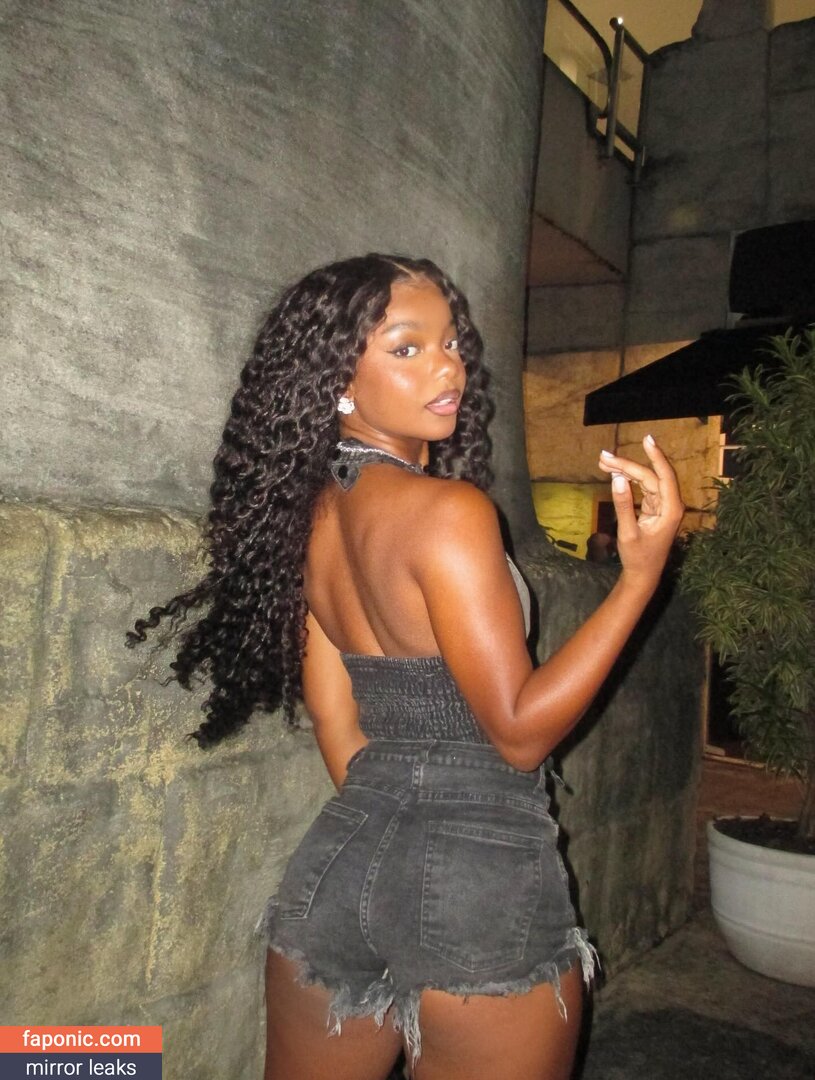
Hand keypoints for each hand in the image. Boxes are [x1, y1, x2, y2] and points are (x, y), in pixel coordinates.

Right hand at [597, 435, 683, 586]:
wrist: (643, 574)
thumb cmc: (638, 557)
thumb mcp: (628, 532)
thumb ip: (623, 505)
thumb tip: (617, 479)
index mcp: (671, 509)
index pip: (664, 475)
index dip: (656, 456)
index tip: (647, 439)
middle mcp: (670, 504)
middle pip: (650, 476)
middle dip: (627, 465)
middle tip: (603, 457)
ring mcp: (663, 505)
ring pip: (645, 480)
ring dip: (626, 471)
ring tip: (603, 462)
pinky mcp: (655, 508)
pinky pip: (643, 488)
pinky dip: (628, 481)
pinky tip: (615, 474)